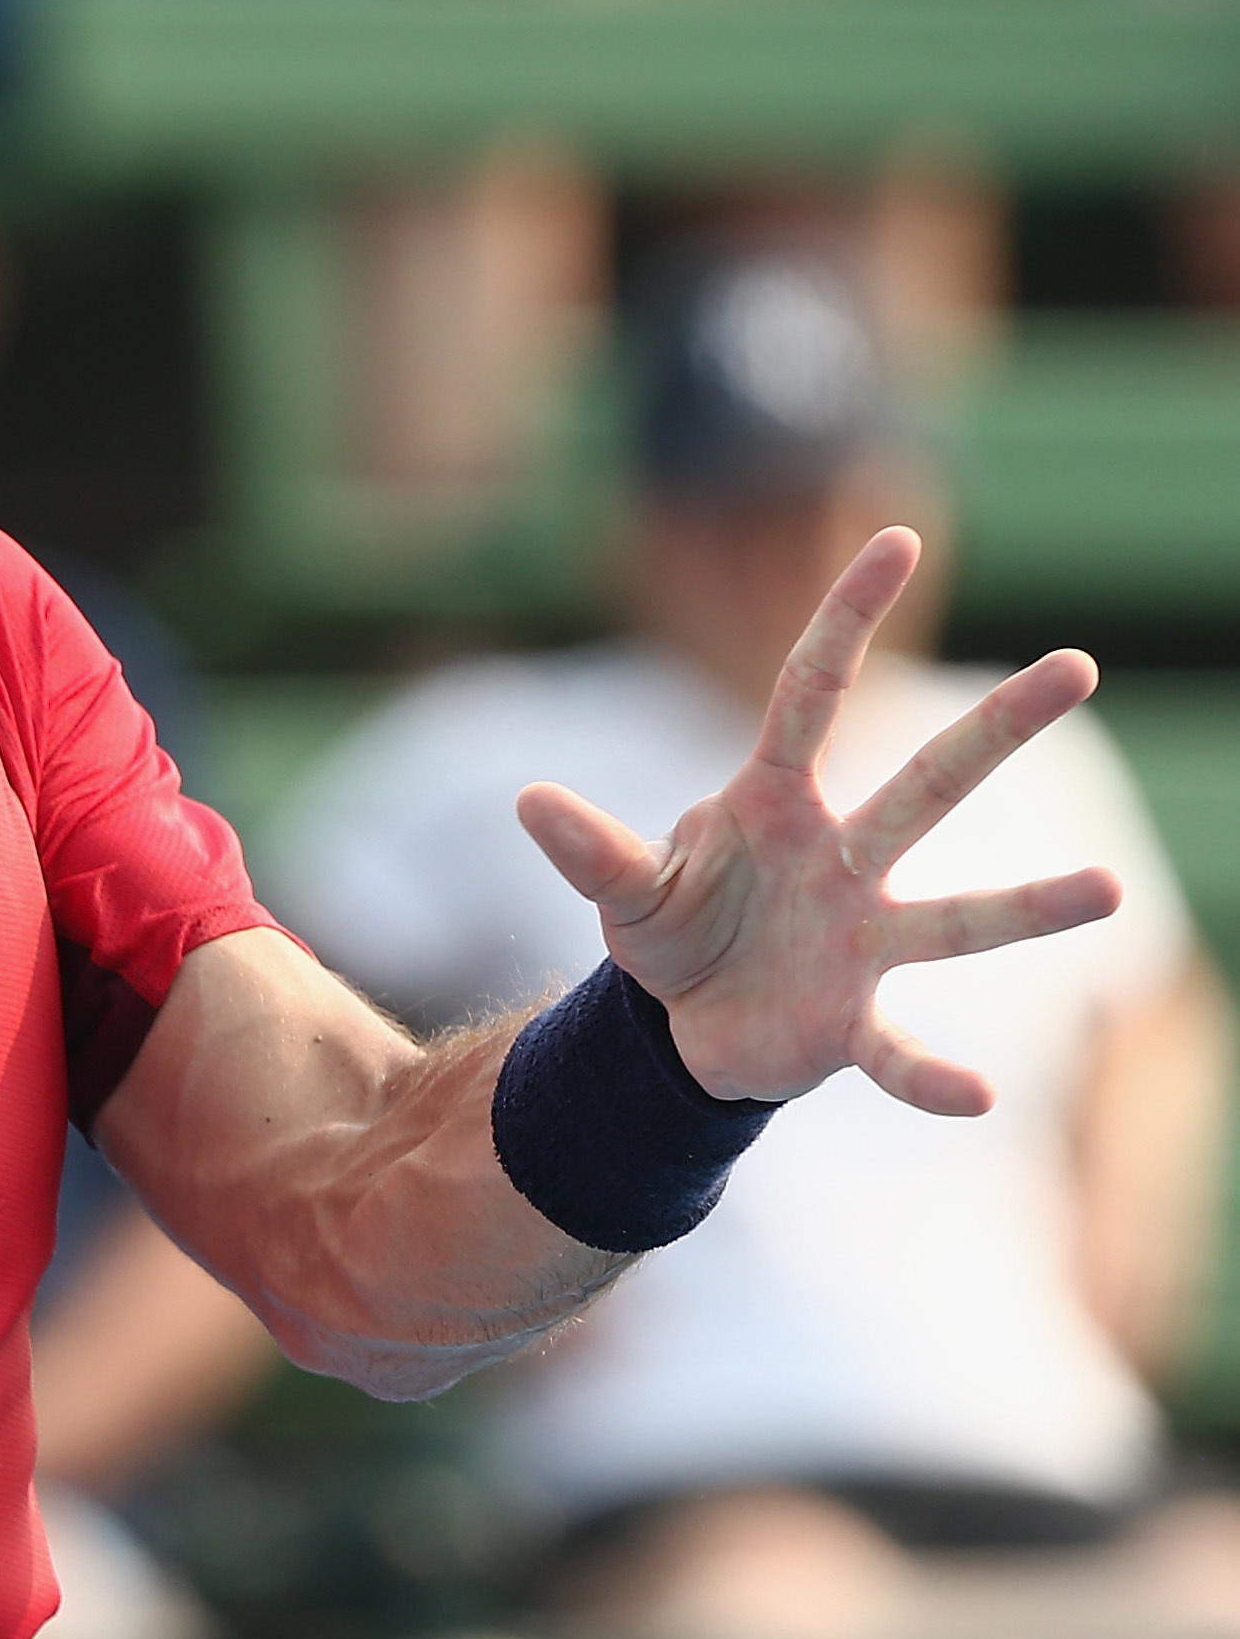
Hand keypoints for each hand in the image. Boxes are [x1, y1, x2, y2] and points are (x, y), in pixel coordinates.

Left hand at [515, 528, 1120, 1115]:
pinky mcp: (853, 1023)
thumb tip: (528, 800)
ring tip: (1110, 889)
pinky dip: (934, 1078)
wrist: (686, 1026)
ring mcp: (861, 940)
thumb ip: (592, 851)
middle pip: (927, 786)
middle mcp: (842, 861)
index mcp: (776, 805)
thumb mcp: (626, 888)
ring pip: (955, 918)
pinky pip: (899, 1054)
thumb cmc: (674, 930)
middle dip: (999, 727)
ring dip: (1029, 907)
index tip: (897, 541)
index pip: (813, 694)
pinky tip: (979, 1097)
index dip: (847, 620)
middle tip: (1078, 666)